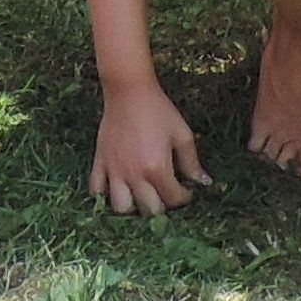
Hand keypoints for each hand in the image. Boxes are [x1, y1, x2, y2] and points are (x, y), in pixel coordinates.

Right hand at [87, 79, 210, 215]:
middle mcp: (135, 174)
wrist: (129, 90)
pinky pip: (96, 190)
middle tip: (165, 193)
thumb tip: (203, 182)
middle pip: (149, 210)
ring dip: (134, 207)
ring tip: (141, 196)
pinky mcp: (100, 162)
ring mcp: (114, 170)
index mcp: (157, 167)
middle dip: (162, 206)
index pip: (173, 198)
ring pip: (121, 208)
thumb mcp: (182, 134)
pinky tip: (117, 188)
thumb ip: (192, 162)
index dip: (185, 197)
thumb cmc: (158, 110)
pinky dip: (105, 195)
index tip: (186, 189)